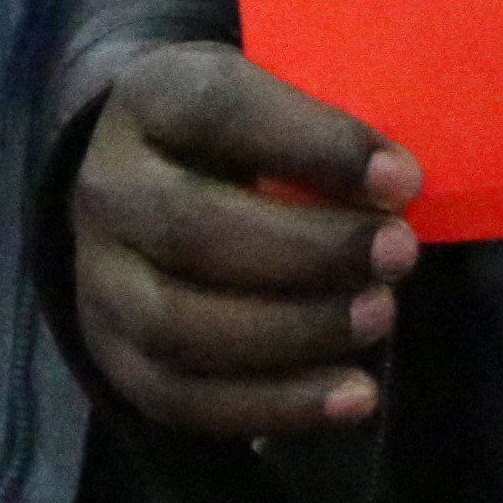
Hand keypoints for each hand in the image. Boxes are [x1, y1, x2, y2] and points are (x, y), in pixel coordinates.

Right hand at [73, 47, 424, 436]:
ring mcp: (99, 278)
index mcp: (150, 101)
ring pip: (178, 323)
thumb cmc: (245, 139)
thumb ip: (328, 132)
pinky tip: (354, 395)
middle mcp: (107, 188)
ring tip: (379, 318)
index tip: (403, 181)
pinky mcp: (114, 353)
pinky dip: (274, 404)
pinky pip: (179, 396)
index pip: (217, 111)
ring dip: (294, 330)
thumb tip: (398, 192)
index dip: (314, 146)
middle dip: (310, 252)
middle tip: (400, 256)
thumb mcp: (275, 97)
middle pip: (191, 229)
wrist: (147, 181)